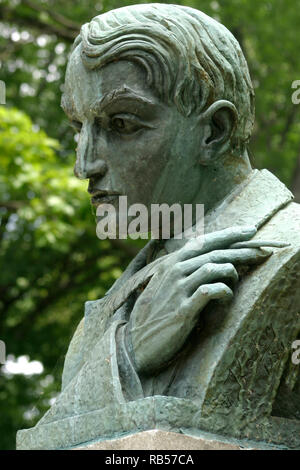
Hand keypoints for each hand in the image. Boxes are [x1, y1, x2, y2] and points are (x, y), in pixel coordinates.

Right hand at [126, 225, 286, 373]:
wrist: (136, 343)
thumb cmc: (154, 314)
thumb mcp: (163, 285)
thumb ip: (181, 271)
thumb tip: (207, 261)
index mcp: (171, 264)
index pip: (203, 241)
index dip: (228, 234)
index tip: (249, 230)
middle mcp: (174, 272)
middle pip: (214, 253)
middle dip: (241, 250)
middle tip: (261, 251)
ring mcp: (178, 290)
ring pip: (213, 268)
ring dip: (232, 272)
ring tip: (237, 280)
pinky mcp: (184, 309)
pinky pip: (210, 291)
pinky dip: (224, 291)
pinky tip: (226, 295)